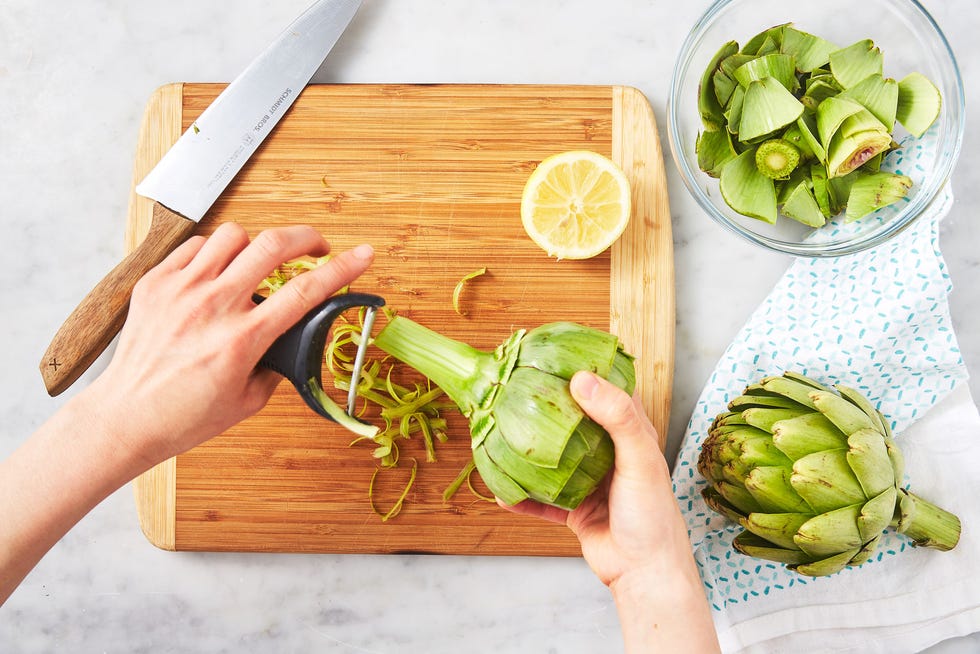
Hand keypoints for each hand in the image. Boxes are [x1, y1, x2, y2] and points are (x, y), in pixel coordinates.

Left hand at [89, 222, 374, 468]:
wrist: (125, 416)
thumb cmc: (185, 416)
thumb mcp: (248, 401)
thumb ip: (276, 365)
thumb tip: (291, 339)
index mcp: (242, 339)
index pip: (306, 291)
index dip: (343, 269)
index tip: (364, 254)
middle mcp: (213, 307)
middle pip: (272, 244)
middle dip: (306, 237)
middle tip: (316, 247)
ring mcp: (181, 289)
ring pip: (233, 235)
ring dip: (257, 244)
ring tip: (259, 262)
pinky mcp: (155, 283)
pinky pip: (196, 246)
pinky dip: (216, 252)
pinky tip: (219, 272)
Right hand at [503, 371, 719, 651]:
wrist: (645, 573)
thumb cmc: (652, 515)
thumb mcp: (639, 459)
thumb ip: (616, 417)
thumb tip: (581, 380)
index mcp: (631, 436)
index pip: (609, 393)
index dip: (587, 372)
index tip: (555, 355)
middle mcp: (609, 455)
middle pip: (574, 423)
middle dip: (549, 408)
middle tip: (518, 389)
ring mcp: (590, 482)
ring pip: (553, 460)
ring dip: (530, 451)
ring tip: (502, 433)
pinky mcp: (575, 510)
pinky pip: (542, 501)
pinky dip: (522, 497)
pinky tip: (499, 491)